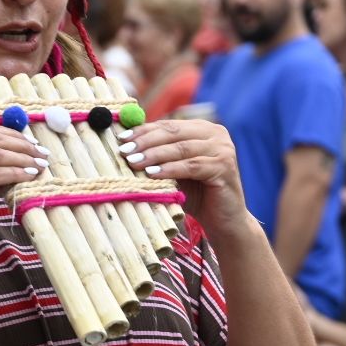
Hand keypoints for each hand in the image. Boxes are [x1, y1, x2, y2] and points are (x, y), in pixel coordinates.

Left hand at [115, 119, 250, 243]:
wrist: (223, 221)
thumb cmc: (195, 195)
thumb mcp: (174, 171)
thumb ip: (159, 156)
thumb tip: (124, 143)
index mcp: (203, 129)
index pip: (168, 125)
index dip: (143, 130)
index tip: (121, 139)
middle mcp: (216, 134)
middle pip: (174, 132)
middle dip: (146, 141)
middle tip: (124, 151)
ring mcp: (223, 149)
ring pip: (181, 148)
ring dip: (155, 155)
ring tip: (133, 162)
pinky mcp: (225, 167)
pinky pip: (191, 166)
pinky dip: (170, 169)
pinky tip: (152, 174)